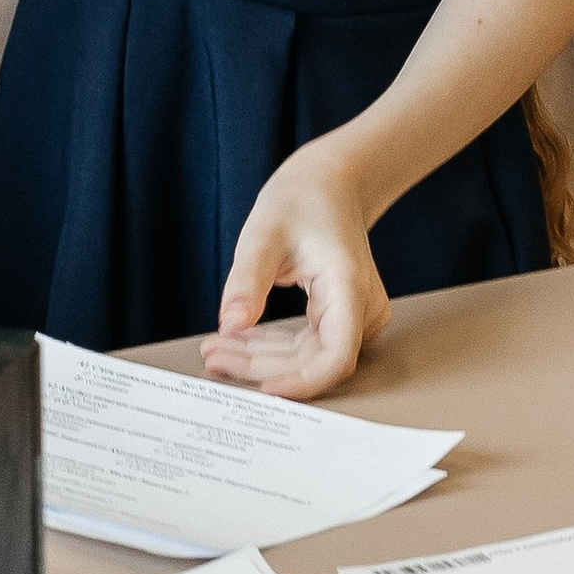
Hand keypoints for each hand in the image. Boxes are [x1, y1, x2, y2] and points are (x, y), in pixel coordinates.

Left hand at [200, 139, 388, 399]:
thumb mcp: (263, 233)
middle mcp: (361, 309)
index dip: (303, 381)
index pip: (337, 355)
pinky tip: (236, 342)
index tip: (265, 391)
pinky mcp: (340, 317)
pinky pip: (305, 344)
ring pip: (308, 356)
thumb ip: (247, 280)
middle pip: (314, 360)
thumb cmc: (301, 199)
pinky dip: (270, 346)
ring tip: (215, 351)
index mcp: (349, 287)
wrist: (328, 182)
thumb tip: (229, 325)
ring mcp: (354, 316)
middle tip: (212, 357)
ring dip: (261, 358)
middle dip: (261, 365)